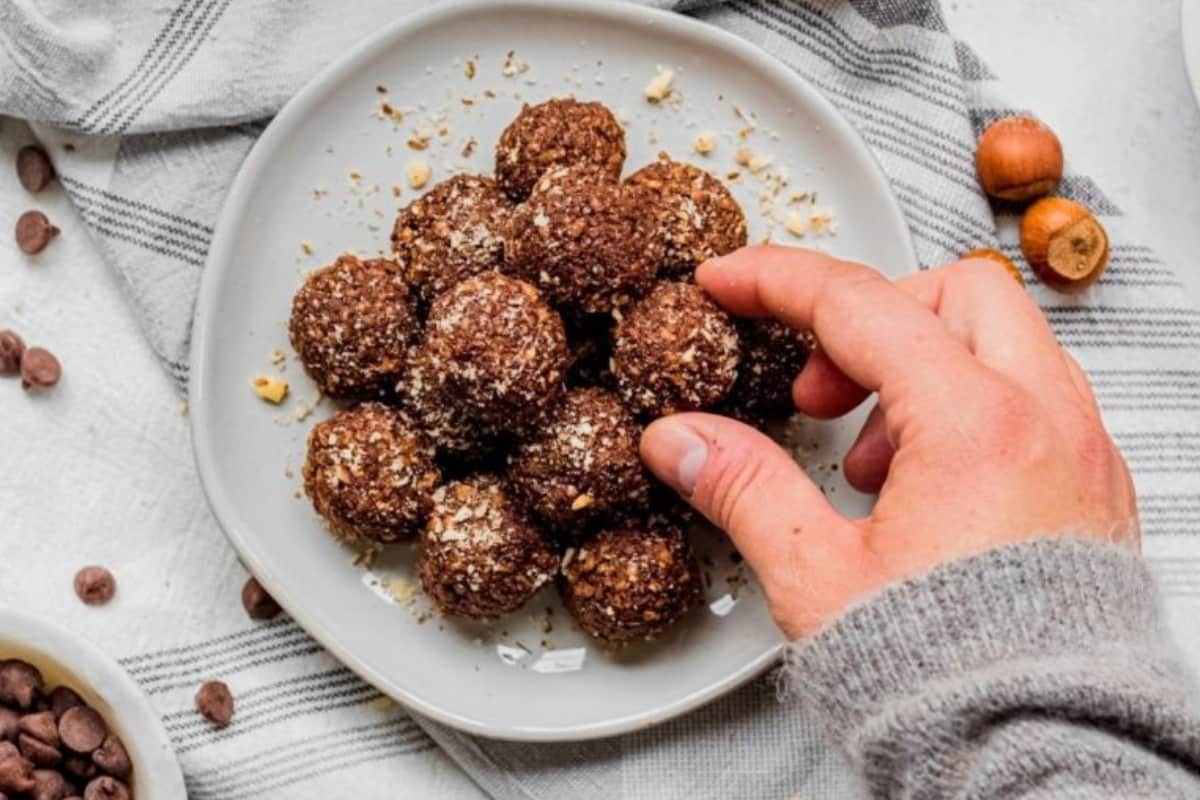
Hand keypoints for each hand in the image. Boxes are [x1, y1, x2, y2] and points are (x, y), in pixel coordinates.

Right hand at [639, 246, 1137, 638]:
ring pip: (1001, 342)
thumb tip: (680, 439)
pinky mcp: (1093, 489)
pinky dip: (967, 406)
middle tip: (815, 389)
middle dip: (868, 319)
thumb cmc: (950, 680)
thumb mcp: (817, 575)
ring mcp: (1081, 452)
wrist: (1040, 759)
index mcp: (975, 424)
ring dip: (919, 366)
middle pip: (951, 295)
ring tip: (865, 457)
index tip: (728, 284)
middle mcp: (1046, 420)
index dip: (776, 282)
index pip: (859, 304)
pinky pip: (1032, 399)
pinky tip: (920, 483)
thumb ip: (742, 487)